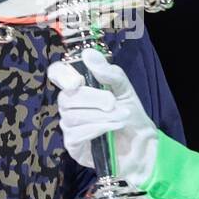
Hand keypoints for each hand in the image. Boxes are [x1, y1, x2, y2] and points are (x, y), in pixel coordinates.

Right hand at [48, 48, 157, 187]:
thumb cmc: (129, 112)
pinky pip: (76, 134)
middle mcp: (69, 105)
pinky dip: (97, 128)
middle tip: (114, 103)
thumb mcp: (124, 88)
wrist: (141, 142)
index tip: (77, 82)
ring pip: (73, 116)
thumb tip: (88, 54)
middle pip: (66, 97)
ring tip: (121, 116)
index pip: (57, 74)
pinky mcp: (72, 144)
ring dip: (101, 115)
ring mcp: (69, 125)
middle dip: (94, 99)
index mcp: (79, 86)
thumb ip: (108, 72)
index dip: (62, 75)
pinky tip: (113, 127)